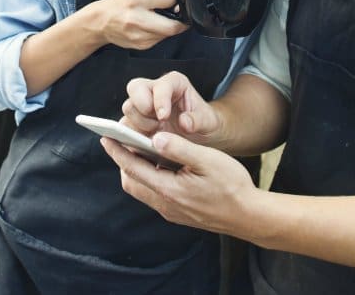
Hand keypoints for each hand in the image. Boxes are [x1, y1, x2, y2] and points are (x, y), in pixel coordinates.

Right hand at [91, 0, 187, 50]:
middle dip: (179, 18)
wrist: (101, 22)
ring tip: (159, 16)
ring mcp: (140, 36)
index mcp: (136, 0)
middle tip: (175, 11)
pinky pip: (161, 39)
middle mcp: (138, 20)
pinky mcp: (142, 45)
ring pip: (169, 33)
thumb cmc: (118, 2)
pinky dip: (161, 32)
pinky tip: (152, 25)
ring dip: (170, 25)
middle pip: (174, 25)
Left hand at [101, 132, 255, 235]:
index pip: (133, 168)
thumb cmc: (232, 185)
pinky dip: (149, 178)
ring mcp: (171, 212)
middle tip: (121, 141)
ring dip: (136, 170)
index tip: (105, 137)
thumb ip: (179, 148)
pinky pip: (155, 195)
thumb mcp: (208, 160)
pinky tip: (160, 165)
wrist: (249, 216)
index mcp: (169, 190)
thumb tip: (154, 138)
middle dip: (123, 161)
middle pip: (132, 182)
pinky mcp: (178, 214)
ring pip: (142, 190)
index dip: (118, 152)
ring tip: (139, 150)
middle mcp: (165, 204)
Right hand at [121, 71, 220, 144]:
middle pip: (135, 89)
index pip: (160, 85)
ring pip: (128, 108)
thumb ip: (198, 120)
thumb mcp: (208, 122)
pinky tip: (146, 145)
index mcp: (174, 83)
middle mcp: (154, 90)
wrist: (200, 135)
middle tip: (157, 125)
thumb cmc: (204, 123)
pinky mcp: (136, 123)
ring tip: (156, 136)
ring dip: (138, 125)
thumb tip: (184, 123)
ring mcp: (142, 106)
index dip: (160, 100)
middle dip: (143, 109)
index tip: (164, 117)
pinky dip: (131, 137)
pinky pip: (124, 126)